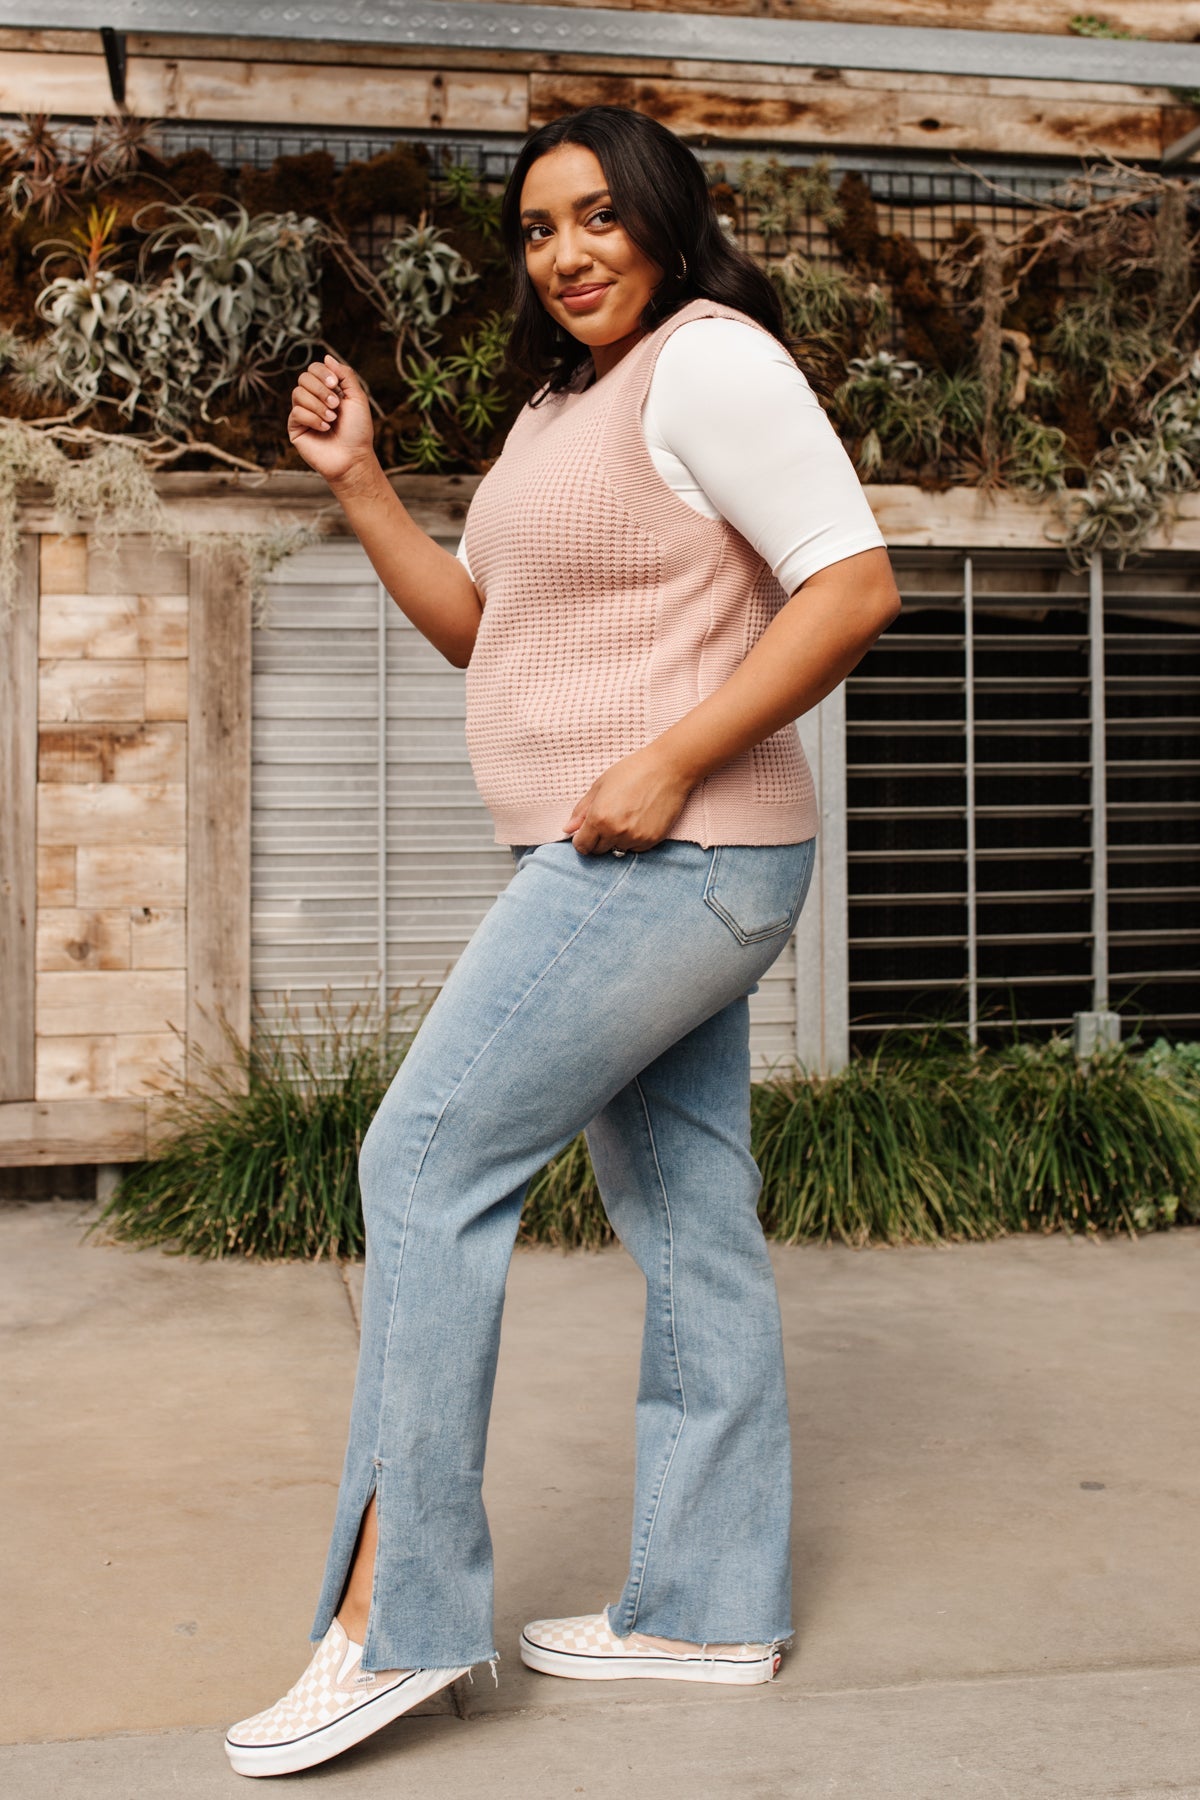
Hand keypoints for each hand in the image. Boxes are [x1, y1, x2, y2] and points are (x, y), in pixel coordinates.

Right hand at [287, 354, 377, 486]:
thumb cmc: (358, 431)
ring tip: (332, 419)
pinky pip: (296, 412)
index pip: (314, 369)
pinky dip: (312, 418)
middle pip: (304, 378)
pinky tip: (324, 428)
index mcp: (327, 390)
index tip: (336, 384)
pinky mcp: (295, 428)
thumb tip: (327, 357)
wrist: (354, 458)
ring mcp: (303, 413)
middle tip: (335, 405)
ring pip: (298, 393)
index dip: (323, 372)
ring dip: (318, 405)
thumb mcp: (357, 398)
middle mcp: (313, 399)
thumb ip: (345, 375)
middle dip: (321, 389)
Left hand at [563, 746, 694, 854]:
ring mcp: (635, 838)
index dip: (582, 839)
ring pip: (618, 849)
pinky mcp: (652, 840)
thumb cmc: (632, 771)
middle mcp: (616, 832)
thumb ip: (582, 810)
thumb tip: (568, 829)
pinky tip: (640, 819)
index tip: (587, 832)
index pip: (582, 846)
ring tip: (627, 816)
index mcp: (599, 818)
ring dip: (617, 839)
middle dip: (599, 839)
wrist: (668, 768)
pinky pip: (636, 848)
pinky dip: (634, 839)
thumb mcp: (600, 785)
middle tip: (609, 819)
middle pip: (598, 850)